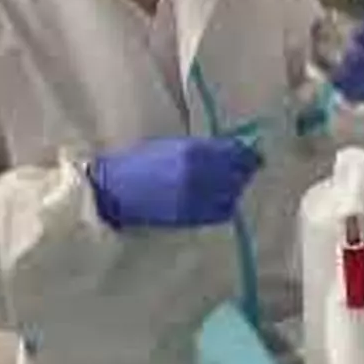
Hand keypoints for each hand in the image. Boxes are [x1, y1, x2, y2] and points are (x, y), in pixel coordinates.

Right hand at [88, 137, 260, 228]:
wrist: (112, 191)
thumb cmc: (138, 164)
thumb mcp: (171, 146)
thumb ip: (203, 148)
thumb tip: (234, 148)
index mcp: (193, 152)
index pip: (235, 153)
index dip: (247, 153)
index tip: (252, 151)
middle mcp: (199, 176)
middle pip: (237, 174)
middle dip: (244, 170)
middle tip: (246, 167)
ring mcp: (195, 199)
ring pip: (231, 194)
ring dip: (235, 188)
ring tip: (230, 183)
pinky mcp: (190, 218)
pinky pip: (220, 212)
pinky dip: (224, 205)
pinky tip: (219, 200)